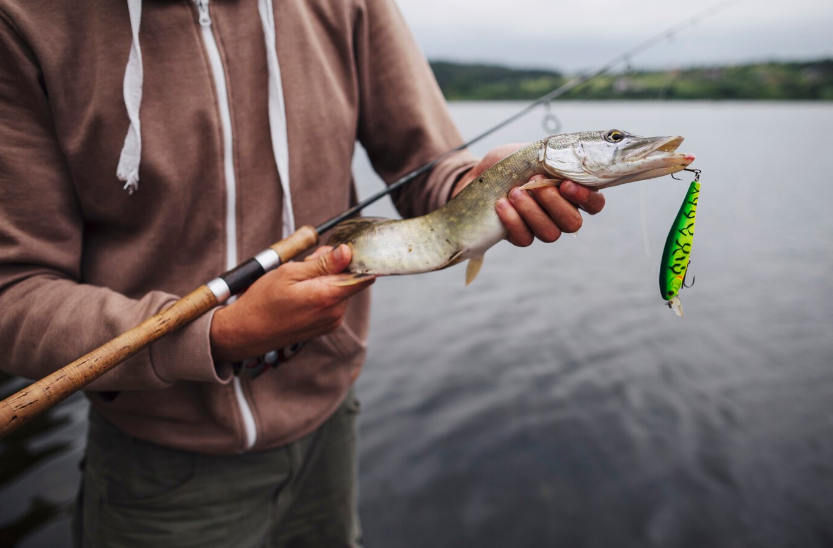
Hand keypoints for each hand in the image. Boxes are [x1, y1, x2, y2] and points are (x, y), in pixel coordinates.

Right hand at [209, 245, 373, 362]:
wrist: (245, 332)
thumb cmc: (262, 301)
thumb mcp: (290, 273)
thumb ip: (323, 263)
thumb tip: (347, 252)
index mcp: (328, 297)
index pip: (363, 275)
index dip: (355, 259)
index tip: (340, 250)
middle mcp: (335, 313)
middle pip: (349, 279)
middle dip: (333, 267)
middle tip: (306, 263)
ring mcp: (332, 322)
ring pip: (340, 289)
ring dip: (325, 279)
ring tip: (298, 281)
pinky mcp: (326, 327)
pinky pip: (332, 302)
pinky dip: (321, 292)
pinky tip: (300, 293)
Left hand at [453, 143, 605, 245]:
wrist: (478, 176)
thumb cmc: (509, 163)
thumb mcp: (532, 152)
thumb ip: (554, 157)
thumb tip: (567, 156)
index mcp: (571, 192)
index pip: (594, 204)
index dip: (586, 198)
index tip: (565, 184)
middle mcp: (560, 214)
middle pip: (572, 223)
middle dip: (553, 203)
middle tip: (534, 183)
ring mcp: (540, 228)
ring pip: (550, 234)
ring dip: (532, 212)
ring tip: (514, 192)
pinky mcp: (519, 236)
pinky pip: (524, 238)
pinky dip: (513, 220)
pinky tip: (501, 204)